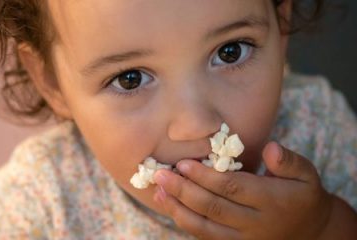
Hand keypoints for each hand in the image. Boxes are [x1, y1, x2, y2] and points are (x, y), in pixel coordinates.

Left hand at [153, 142, 332, 239]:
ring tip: (158, 190)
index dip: (206, 177)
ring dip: (178, 208)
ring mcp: (243, 239)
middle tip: (161, 174)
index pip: (233, 188)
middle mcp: (255, 223)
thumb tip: (270, 148)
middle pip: (214, 207)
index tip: (184, 163)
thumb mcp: (306, 175)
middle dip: (184, 191)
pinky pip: (206, 236)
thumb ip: (288, 161)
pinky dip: (185, 222)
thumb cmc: (303, 196)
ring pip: (205, 226)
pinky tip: (170, 206)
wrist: (310, 233)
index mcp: (272, 201)